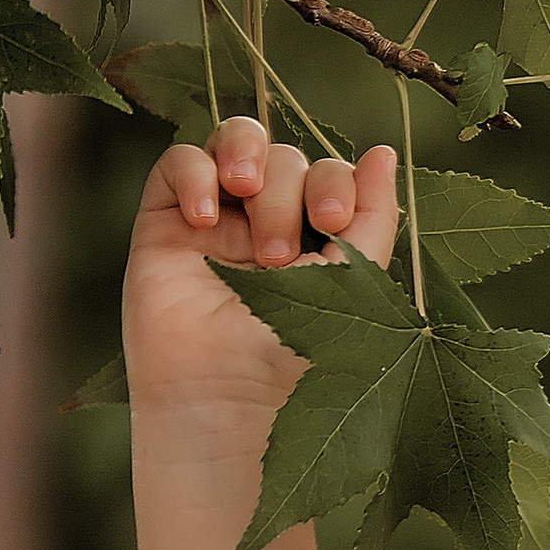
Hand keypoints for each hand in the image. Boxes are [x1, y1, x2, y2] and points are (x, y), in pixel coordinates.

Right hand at [123, 118, 400, 452]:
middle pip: (285, 157)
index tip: (335, 223)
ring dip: (250, 162)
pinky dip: (196, 174)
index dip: (336, 182)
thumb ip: (374, 218)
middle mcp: (267, 224)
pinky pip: (178, 162)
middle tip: (284, 252)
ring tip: (248, 206)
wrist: (231, 405)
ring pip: (236, 144)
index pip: (329, 173)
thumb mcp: (357, 287)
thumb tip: (384, 151)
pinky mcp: (165, 225)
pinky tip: (206, 219)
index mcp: (318, 239)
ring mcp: (217, 222)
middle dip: (291, 190)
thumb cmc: (300, 364)